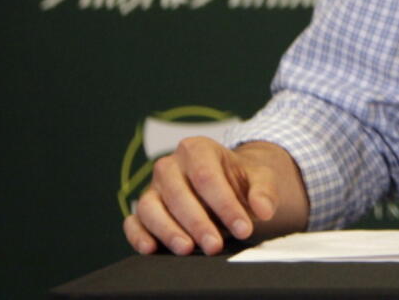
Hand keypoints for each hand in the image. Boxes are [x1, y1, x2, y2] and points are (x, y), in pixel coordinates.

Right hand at [123, 137, 307, 255]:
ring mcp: (153, 188)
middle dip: (198, 223)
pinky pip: (134, 222)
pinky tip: (151, 248)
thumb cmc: (242, 181)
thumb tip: (264, 209)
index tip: (243, 228)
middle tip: (215, 245)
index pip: (207, 176)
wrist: (231, 186)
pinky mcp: (144, 210)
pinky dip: (138, 236)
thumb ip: (264, 191)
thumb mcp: (260, 179)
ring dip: (168, 230)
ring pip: (151, 208)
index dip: (224, 204)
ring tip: (187, 249)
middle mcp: (170, 166)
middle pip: (178, 193)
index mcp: (198, 148)